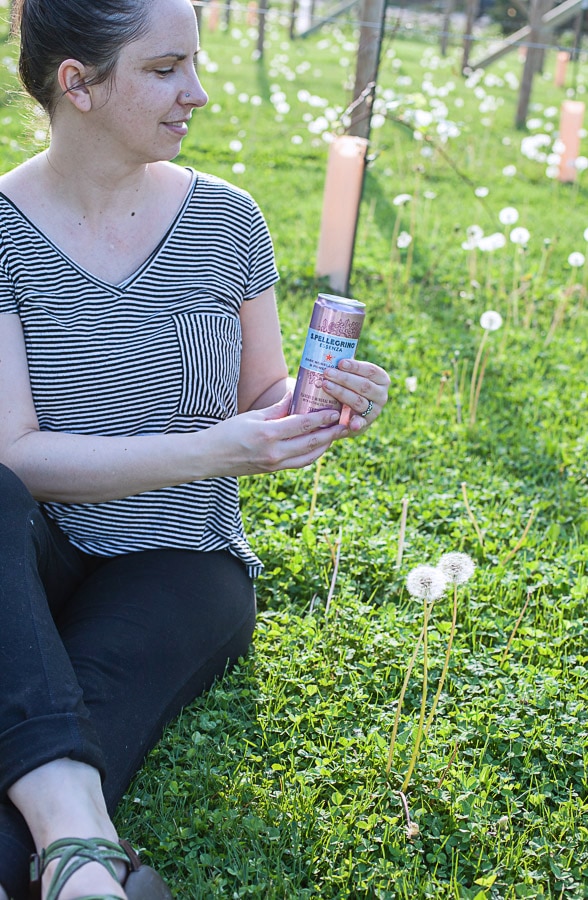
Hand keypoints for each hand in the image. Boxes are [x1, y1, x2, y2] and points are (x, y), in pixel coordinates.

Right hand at [206, 393, 347, 475]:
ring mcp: (274, 464)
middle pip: (311, 443)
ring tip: (334, 435)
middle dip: (330, 434)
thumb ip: (277, 409)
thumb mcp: (253, 415)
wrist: (210, 457)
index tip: (335, 411)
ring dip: (324, 446)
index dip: (322, 418)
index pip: (303, 425)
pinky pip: (299, 464)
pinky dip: (311, 454)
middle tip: (344, 424)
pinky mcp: (273, 471)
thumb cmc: (228, 432)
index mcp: (268, 434)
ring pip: (308, 457)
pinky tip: (317, 446)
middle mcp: (274, 452)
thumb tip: (296, 396)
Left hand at [322, 358, 389, 434]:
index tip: (340, 363)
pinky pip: (361, 423)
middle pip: (363, 386)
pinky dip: (356, 423)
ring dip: (341, 393)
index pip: (370, 370)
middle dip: (344, 379)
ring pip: (358, 401)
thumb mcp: (353, 377)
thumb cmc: (350, 387)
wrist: (352, 414)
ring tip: (326, 386)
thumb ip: (346, 369)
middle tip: (327, 373)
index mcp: (382, 379)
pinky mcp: (366, 423)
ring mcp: (375, 410)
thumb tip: (327, 356)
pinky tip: (351, 424)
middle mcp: (381, 394)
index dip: (355, 367)